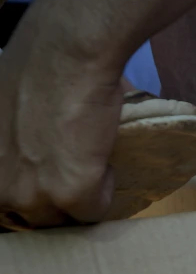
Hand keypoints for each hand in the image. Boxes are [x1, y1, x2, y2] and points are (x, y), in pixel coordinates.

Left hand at [0, 5, 123, 226]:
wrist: (64, 54)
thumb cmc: (31, 66)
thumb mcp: (0, 109)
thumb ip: (7, 140)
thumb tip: (32, 146)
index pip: (4, 205)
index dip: (28, 190)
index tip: (44, 176)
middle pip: (32, 216)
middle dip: (53, 197)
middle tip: (71, 169)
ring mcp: (30, 195)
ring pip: (62, 219)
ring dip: (80, 196)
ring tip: (90, 161)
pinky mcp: (70, 193)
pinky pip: (95, 212)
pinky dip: (106, 190)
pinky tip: (104, 159)